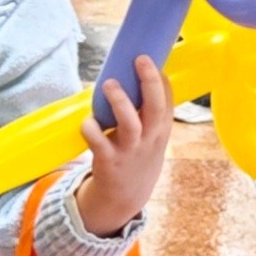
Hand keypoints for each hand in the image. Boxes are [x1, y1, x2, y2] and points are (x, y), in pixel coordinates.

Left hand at [76, 57, 173, 235]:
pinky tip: (88, 121)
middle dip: (149, 82)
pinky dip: (91, 128)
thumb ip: (148, 111)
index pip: (168, 101)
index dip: (161, 79)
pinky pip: (99, 142)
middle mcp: (149, 139)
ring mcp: (129, 150)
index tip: (152, 58)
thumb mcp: (152, 136)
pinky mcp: (108, 161)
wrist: (126, 196)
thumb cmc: (138, 156)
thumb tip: (141, 74)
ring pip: (129, 124)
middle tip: (139, 60)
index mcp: (160, 130)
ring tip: (108, 84)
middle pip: (155, 108)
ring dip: (120, 102)